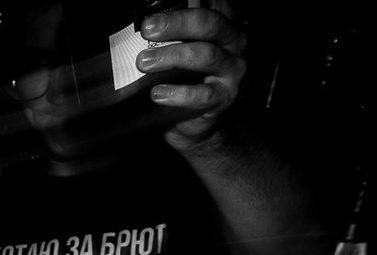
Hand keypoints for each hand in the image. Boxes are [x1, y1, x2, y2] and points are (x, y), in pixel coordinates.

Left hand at [138, 5, 246, 149]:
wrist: (193, 120)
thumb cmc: (185, 78)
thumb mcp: (179, 49)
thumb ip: (170, 34)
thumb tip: (144, 25)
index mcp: (221, 24)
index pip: (212, 5)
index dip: (187, 5)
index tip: (157, 13)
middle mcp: (233, 41)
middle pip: (210, 24)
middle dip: (177, 23)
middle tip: (148, 29)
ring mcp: (232, 69)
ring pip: (206, 55)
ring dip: (172, 56)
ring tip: (144, 62)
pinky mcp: (224, 97)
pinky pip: (203, 94)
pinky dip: (178, 94)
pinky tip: (157, 93)